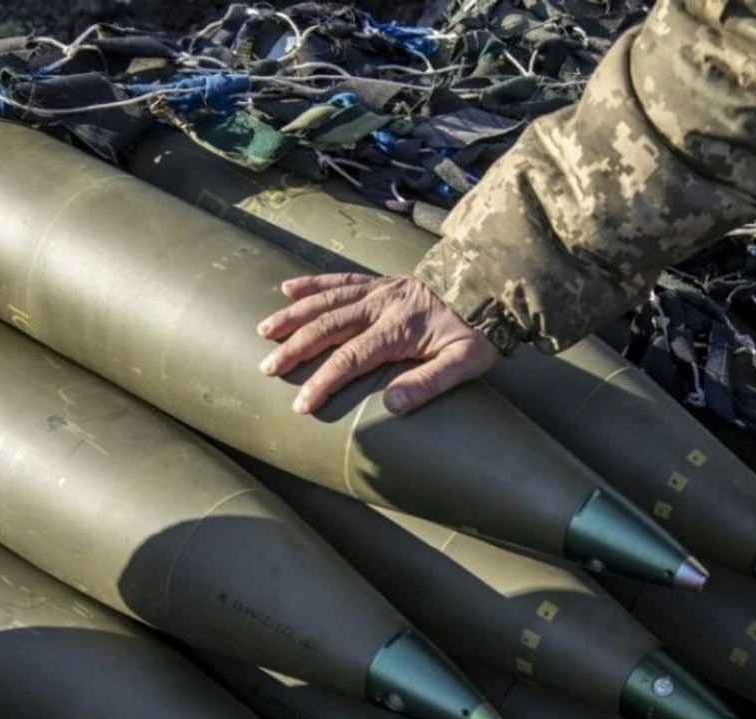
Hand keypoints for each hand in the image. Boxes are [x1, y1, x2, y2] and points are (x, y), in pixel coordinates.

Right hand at [256, 272, 499, 414]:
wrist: (489, 292)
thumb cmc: (476, 334)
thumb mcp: (465, 364)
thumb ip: (429, 384)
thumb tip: (392, 404)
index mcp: (399, 328)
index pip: (352, 357)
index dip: (323, 381)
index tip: (301, 404)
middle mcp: (383, 304)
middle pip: (329, 326)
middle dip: (295, 349)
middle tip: (269, 368)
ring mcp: (379, 289)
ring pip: (327, 300)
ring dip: (294, 315)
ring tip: (266, 331)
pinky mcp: (380, 281)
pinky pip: (340, 278)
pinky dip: (313, 283)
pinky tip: (288, 287)